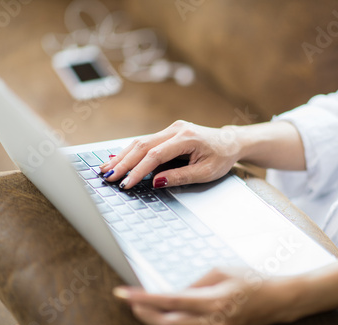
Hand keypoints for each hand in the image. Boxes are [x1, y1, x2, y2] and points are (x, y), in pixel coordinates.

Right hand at [99, 120, 242, 188]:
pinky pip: (146, 142)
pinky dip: (131, 152)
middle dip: (123, 163)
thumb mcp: (205, 172)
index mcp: (186, 138)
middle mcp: (176, 129)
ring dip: (123, 156)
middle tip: (108, 177)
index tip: (126, 183)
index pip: (155, 155)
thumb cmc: (221, 157)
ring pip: (141, 141)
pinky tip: (119, 160)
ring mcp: (171, 128)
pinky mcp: (169, 132)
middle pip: (142, 145)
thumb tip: (155, 181)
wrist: (231, 142)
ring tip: (106, 169)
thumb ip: (180, 176)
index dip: (138, 170)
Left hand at [113, 267, 295, 324]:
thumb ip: (194, 283)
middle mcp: (212, 322)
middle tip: (131, 300)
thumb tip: (173, 293)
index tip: (125, 293)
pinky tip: (165, 315)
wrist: (276, 301)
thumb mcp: (221, 271)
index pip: (170, 300)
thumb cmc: (251, 281)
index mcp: (213, 300)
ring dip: (155, 321)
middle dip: (144, 313)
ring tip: (144, 306)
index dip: (144, 298)